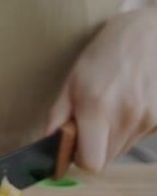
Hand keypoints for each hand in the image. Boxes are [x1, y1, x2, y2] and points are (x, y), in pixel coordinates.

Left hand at [47, 8, 156, 170]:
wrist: (149, 33)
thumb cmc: (104, 54)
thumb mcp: (71, 81)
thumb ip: (57, 117)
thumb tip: (48, 144)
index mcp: (97, 108)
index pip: (91, 162)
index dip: (79, 158)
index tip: (75, 145)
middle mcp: (126, 116)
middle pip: (106, 160)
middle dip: (94, 148)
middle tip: (91, 125)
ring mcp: (149, 118)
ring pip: (123, 150)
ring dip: (112, 139)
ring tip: (111, 110)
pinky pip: (139, 138)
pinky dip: (130, 130)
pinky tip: (128, 105)